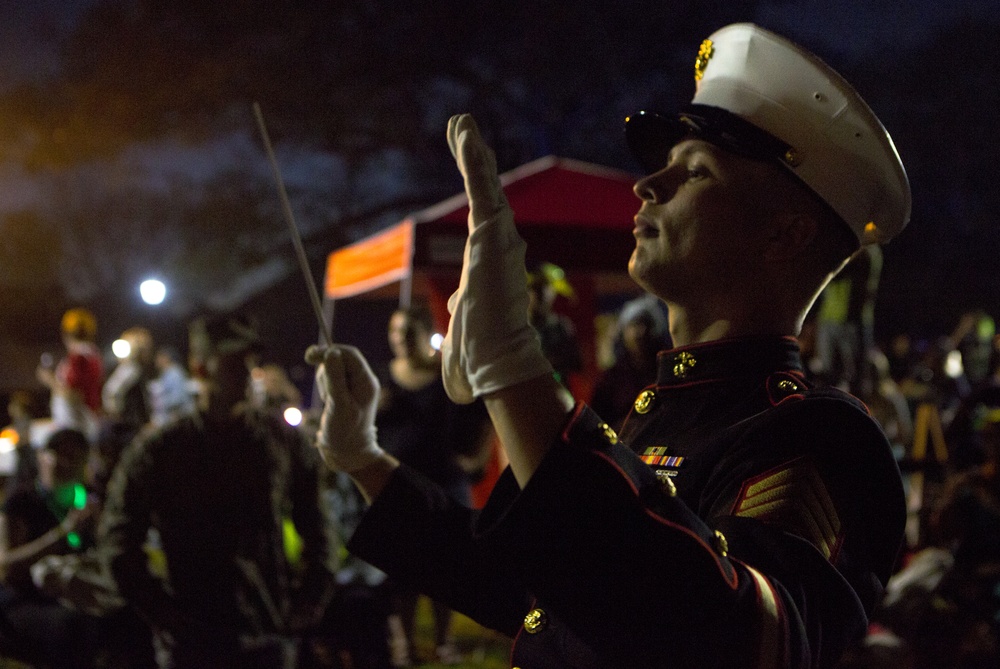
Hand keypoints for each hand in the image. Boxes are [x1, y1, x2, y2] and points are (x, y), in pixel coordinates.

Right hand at [305, 345, 383, 472]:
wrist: (347, 454)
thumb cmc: (345, 432)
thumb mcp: (339, 406)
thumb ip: (336, 379)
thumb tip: (331, 352)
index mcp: (366, 382)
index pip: (349, 354)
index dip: (330, 351)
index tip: (310, 356)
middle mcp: (361, 381)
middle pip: (338, 360)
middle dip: (326, 372)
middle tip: (326, 396)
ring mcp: (352, 387)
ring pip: (331, 370)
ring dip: (324, 382)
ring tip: (328, 403)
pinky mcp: (342, 393)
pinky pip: (329, 380)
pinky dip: (324, 388)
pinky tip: (327, 403)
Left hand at [440, 114, 552, 402]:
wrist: (493, 358)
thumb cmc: (480, 352)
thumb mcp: (461, 329)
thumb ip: (459, 321)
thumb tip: (454, 325)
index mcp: (486, 259)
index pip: (479, 214)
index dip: (474, 185)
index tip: (466, 161)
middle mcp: (497, 243)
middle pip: (483, 191)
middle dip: (472, 157)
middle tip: (459, 126)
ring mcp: (498, 238)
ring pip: (483, 186)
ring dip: (472, 152)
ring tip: (460, 123)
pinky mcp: (492, 235)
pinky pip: (482, 191)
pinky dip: (474, 163)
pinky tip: (466, 135)